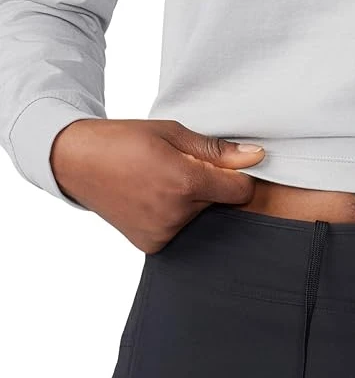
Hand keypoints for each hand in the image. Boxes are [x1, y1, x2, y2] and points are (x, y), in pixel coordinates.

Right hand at [50, 119, 265, 252]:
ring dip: (190, 203)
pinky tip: (151, 200)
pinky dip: (173, 217)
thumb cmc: (123, 141)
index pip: (241, 191)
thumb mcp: (171, 132)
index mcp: (185, 182)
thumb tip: (257, 157)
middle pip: (219, 203)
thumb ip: (216, 150)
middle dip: (209, 186)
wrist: (76, 162)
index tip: (221, 165)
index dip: (237, 176)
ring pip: (199, 218)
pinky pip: (180, 231)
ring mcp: (163, 233)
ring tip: (159, 183)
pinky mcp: (152, 245)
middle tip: (177, 169)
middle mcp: (176, 214)